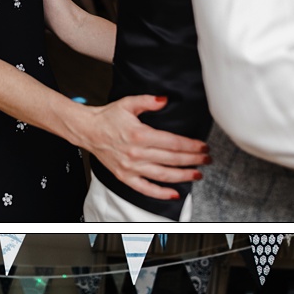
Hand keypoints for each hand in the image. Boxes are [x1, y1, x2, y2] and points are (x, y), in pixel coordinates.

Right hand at [80, 96, 209, 201]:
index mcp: (140, 135)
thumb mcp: (128, 103)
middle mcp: (137, 153)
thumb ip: (148, 101)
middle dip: (193, 160)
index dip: (192, 146)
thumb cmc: (107, 118)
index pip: (174, 143)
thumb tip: (165, 100)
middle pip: (173, 159)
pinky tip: (174, 193)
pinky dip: (161, 193)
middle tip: (206, 159)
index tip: (203, 147)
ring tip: (197, 174)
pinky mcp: (124, 176)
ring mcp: (131, 167)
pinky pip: (145, 188)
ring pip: (163, 175)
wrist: (87, 130)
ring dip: (183, 176)